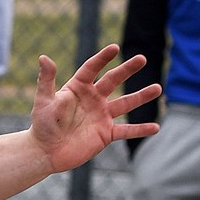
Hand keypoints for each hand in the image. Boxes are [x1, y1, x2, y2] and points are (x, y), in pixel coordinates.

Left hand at [29, 44, 159, 174]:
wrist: (46, 152)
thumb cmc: (42, 124)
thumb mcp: (43, 101)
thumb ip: (46, 80)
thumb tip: (43, 57)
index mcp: (77, 88)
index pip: (92, 69)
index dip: (102, 58)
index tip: (114, 47)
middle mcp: (92, 99)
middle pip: (113, 80)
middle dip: (127, 69)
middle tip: (142, 58)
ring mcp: (101, 116)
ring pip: (125, 103)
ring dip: (141, 96)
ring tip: (158, 88)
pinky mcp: (106, 134)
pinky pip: (126, 130)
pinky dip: (140, 129)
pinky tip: (156, 127)